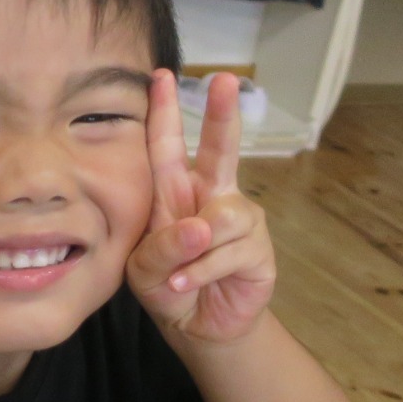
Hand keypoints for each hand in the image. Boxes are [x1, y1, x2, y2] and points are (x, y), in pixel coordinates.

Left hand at [127, 71, 275, 343]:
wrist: (198, 325)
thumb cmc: (167, 285)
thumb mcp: (145, 268)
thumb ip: (162, 247)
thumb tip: (201, 228)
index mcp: (176, 192)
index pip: (167, 147)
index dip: (165, 112)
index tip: (161, 75)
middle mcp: (212, 196)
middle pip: (221, 150)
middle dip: (222, 115)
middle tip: (225, 81)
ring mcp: (239, 220)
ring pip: (219, 220)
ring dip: (192, 252)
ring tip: (177, 277)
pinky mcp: (257, 248)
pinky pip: (226, 253)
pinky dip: (200, 273)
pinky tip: (186, 287)